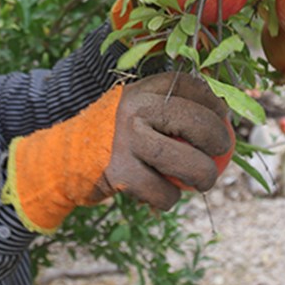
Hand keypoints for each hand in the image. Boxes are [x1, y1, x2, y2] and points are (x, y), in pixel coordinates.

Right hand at [2, 72, 231, 232]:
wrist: (61, 160)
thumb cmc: (111, 136)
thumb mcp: (134, 110)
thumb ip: (167, 108)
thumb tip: (223, 114)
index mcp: (140, 90)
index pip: (186, 85)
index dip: (213, 100)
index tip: (223, 116)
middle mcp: (134, 109)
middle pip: (193, 120)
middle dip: (217, 138)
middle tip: (221, 151)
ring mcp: (126, 140)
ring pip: (183, 160)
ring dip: (202, 176)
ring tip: (203, 181)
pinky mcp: (120, 172)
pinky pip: (162, 191)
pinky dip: (169, 199)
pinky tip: (164, 195)